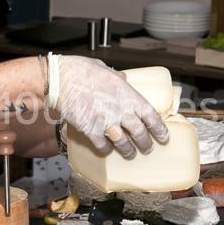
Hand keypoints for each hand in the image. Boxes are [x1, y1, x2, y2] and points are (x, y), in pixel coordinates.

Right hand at [50, 56, 168, 158]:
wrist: (60, 80)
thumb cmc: (80, 70)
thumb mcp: (105, 70)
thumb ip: (118, 78)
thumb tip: (123, 79)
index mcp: (128, 95)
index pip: (151, 116)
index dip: (160, 129)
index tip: (163, 136)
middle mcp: (121, 110)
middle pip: (140, 134)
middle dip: (145, 144)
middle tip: (147, 148)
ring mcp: (107, 122)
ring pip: (124, 144)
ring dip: (128, 151)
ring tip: (130, 154)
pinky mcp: (91, 131)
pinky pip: (102, 146)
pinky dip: (106, 150)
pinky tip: (106, 150)